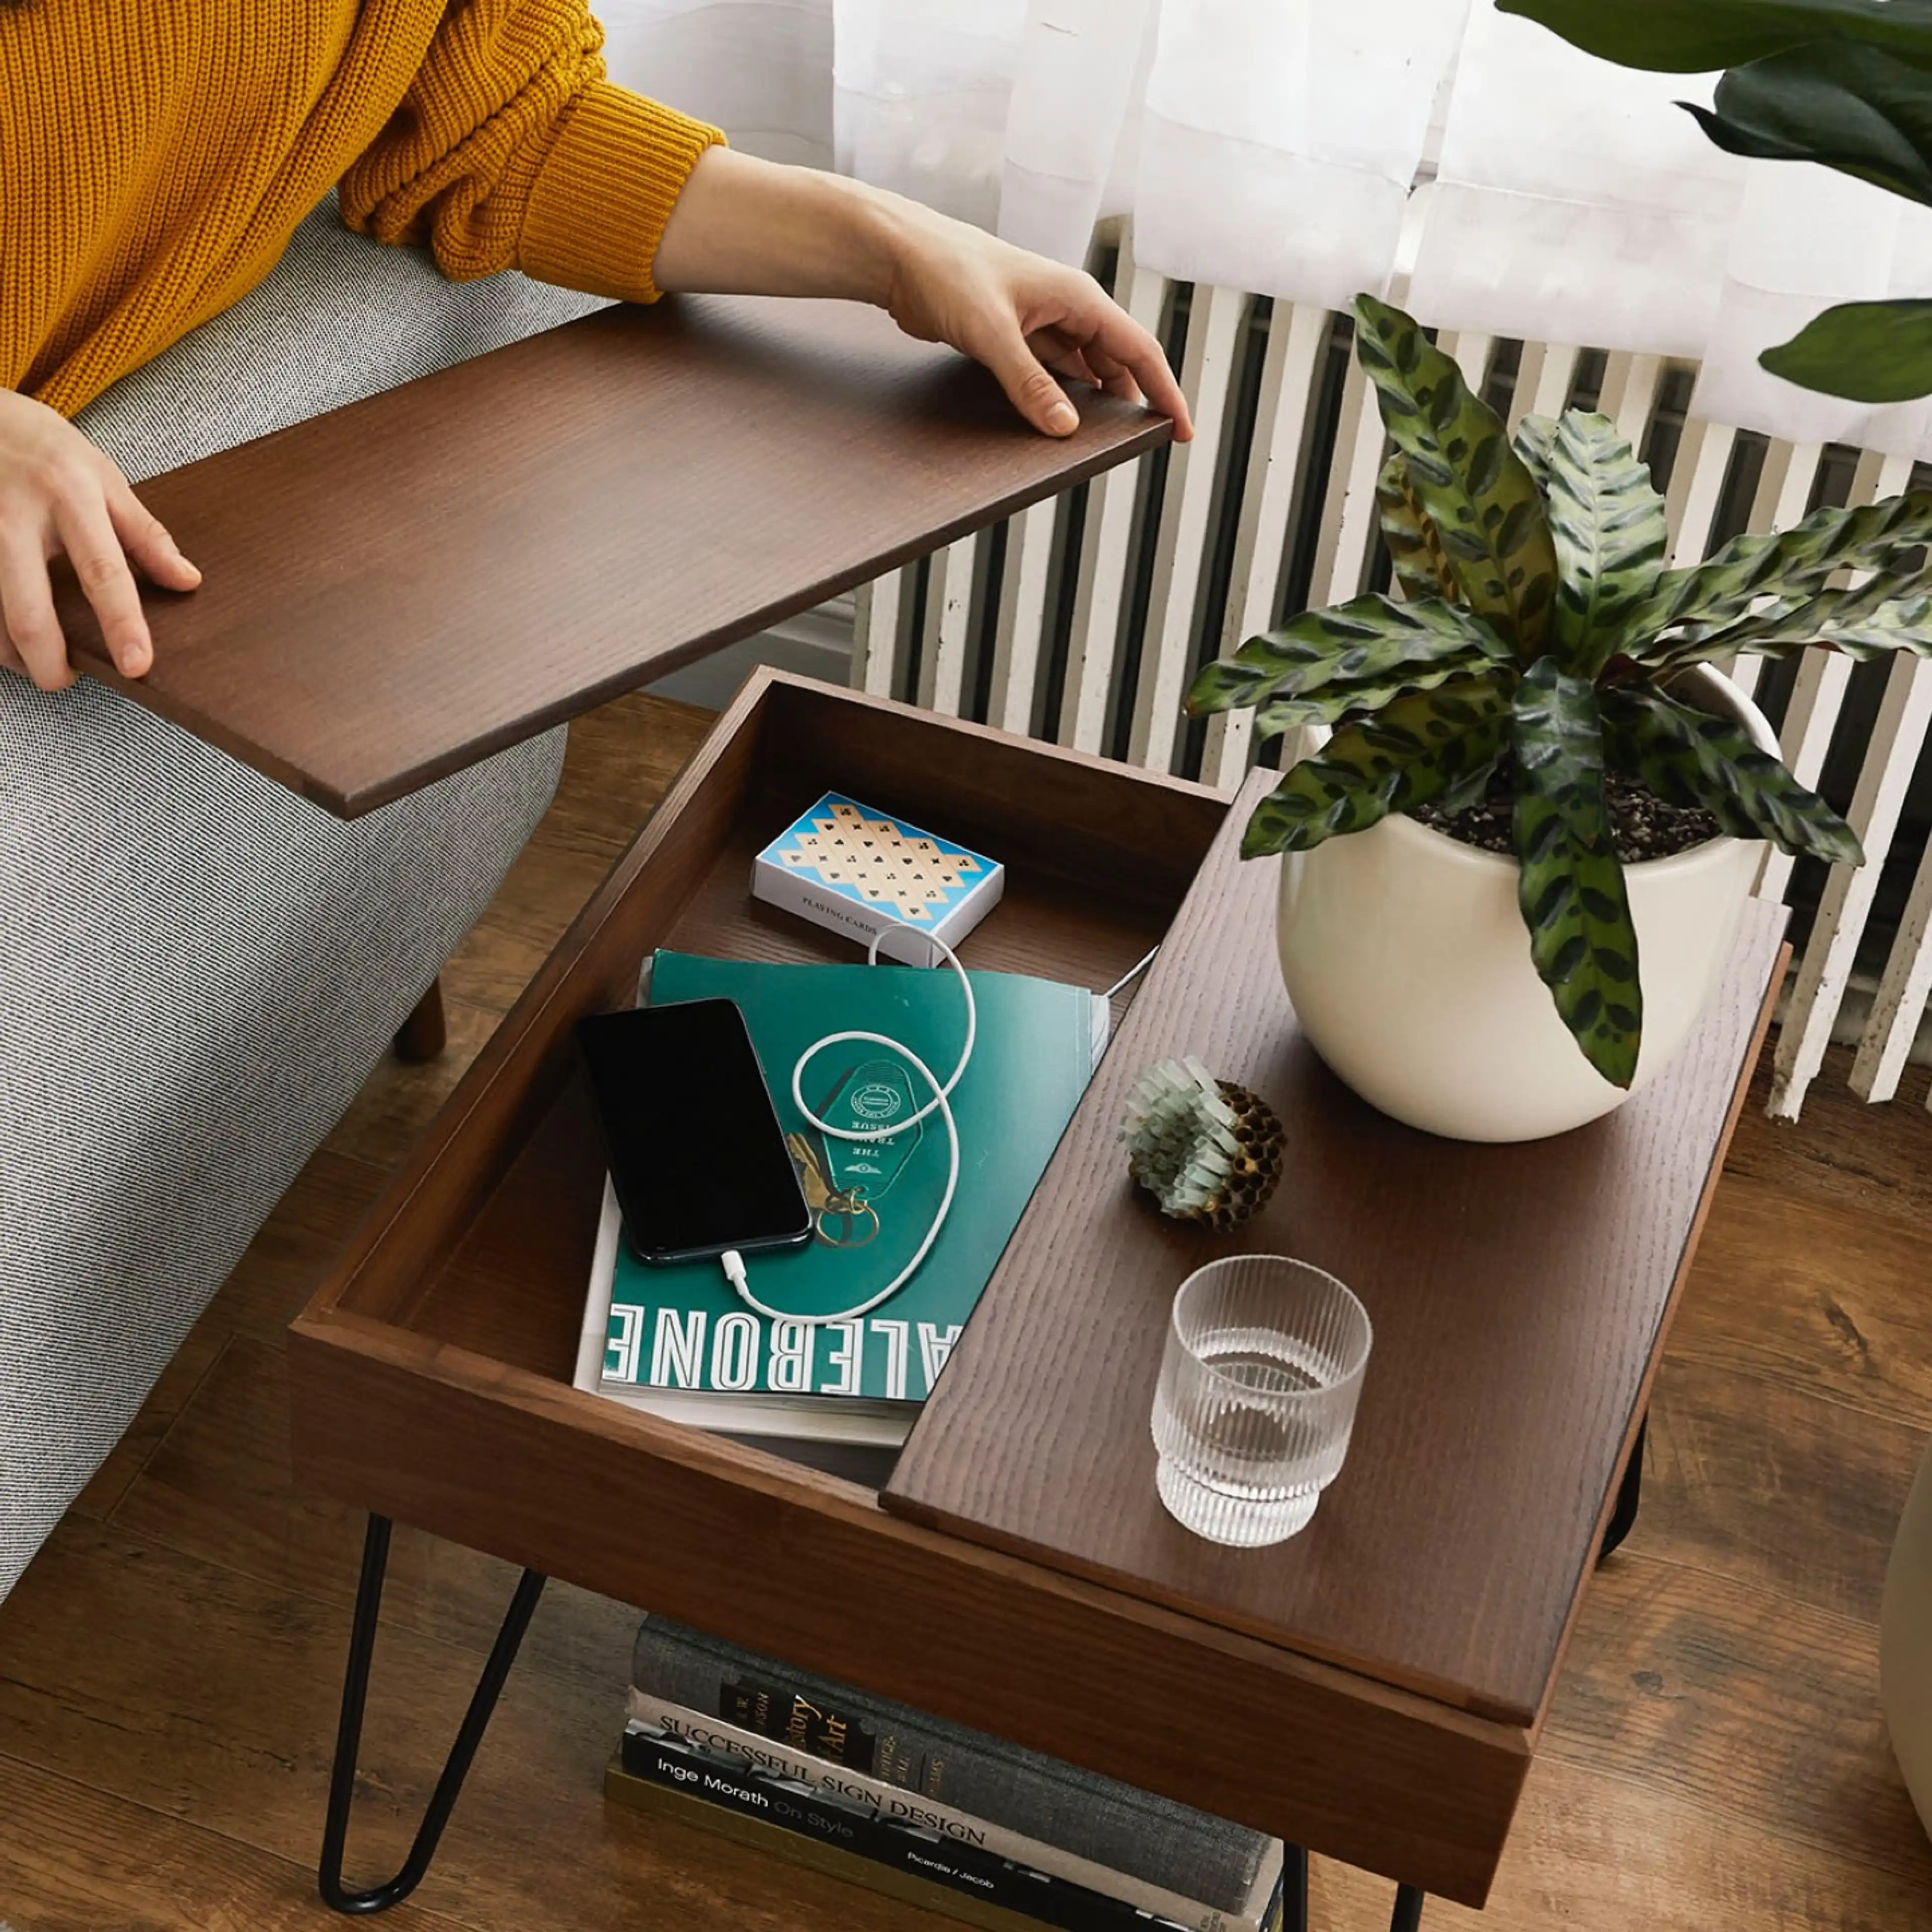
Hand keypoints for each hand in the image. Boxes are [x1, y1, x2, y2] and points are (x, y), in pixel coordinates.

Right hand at [0, 388, 200, 690]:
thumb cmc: (43, 447)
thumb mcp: (102, 475)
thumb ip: (144, 534)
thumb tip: (188, 581)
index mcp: (68, 497)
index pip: (103, 573)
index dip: (121, 625)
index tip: (137, 667)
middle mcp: (15, 517)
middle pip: (29, 611)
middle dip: (47, 662)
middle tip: (63, 680)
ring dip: (9, 650)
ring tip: (31, 658)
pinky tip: (4, 634)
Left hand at [879, 201, 1192, 442]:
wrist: (899, 256)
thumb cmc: (946, 273)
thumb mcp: (992, 334)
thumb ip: (1030, 383)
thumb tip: (1065, 427)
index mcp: (1077, 297)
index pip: (1138, 349)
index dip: (1165, 391)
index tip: (1180, 429)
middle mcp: (1067, 308)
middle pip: (1116, 363)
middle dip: (1132, 402)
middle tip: (1140, 444)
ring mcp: (1041, 323)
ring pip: (1083, 370)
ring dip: (1093, 403)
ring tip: (1102, 441)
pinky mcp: (1014, 337)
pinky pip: (1050, 373)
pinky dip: (1058, 397)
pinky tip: (1057, 421)